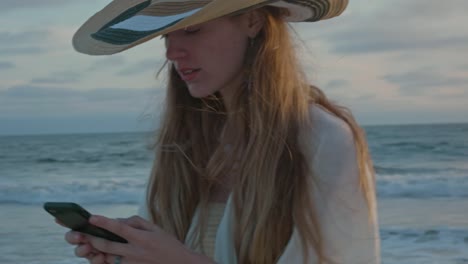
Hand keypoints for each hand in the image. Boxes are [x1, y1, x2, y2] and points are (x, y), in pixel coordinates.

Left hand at [79, 215, 213, 263]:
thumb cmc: (168, 244)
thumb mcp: (156, 229)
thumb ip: (136, 223)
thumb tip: (119, 221)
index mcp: (142, 238)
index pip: (119, 229)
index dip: (104, 222)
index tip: (92, 217)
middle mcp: (135, 252)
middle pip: (107, 246)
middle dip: (92, 239)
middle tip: (81, 234)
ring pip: (107, 258)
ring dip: (95, 251)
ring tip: (86, 244)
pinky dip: (105, 260)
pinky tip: (99, 254)